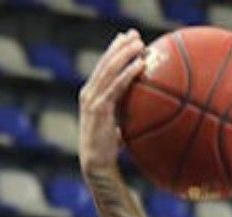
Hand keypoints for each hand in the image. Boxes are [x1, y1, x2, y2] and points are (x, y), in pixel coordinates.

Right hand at [77, 30, 147, 179]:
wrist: (97, 166)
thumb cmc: (109, 149)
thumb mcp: (117, 125)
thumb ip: (123, 112)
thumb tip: (143, 109)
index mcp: (91, 94)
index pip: (102, 67)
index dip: (114, 50)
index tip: (127, 39)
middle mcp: (88, 93)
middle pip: (104, 63)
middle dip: (119, 46)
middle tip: (134, 34)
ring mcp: (92, 100)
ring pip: (109, 70)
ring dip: (125, 54)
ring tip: (139, 43)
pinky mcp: (99, 109)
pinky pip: (116, 87)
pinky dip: (128, 74)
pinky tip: (140, 64)